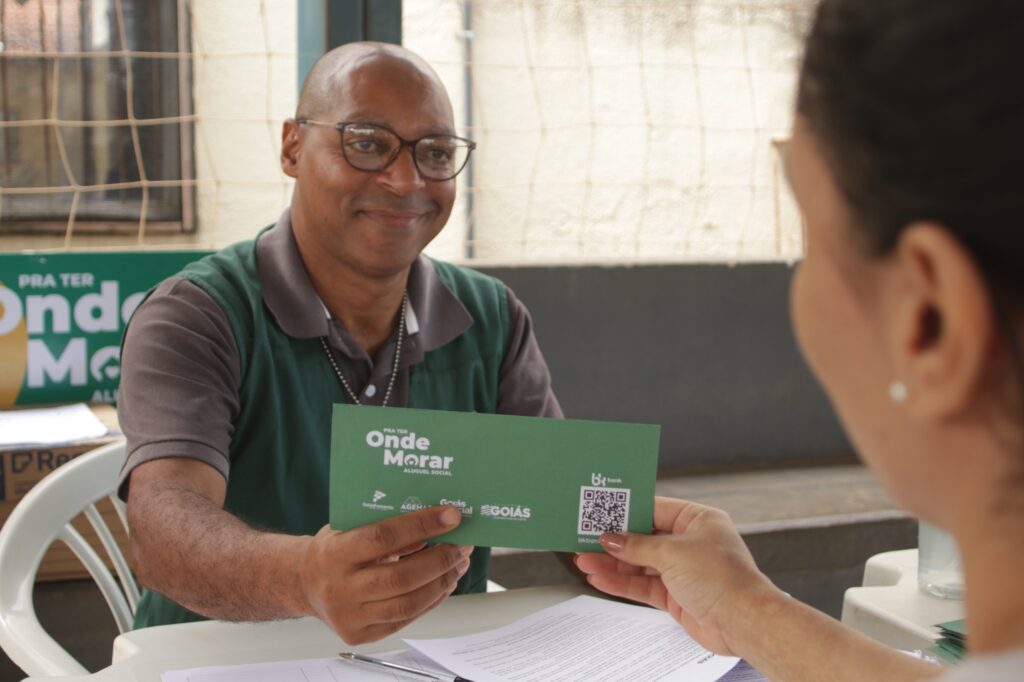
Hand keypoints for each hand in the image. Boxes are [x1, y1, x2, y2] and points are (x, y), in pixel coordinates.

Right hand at [298, 505, 472, 643]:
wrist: (303, 583)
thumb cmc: (333, 549)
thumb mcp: (349, 527)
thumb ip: (383, 524)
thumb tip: (434, 519)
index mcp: (335, 553)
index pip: (384, 537)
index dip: (421, 525)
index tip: (451, 515)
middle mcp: (340, 588)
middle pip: (401, 577)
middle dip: (440, 559)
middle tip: (462, 545)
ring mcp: (349, 616)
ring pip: (407, 603)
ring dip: (441, 582)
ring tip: (458, 564)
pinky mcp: (361, 634)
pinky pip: (405, 619)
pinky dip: (431, 600)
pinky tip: (444, 584)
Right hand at [574, 496, 776, 654]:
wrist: (743, 622)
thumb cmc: (723, 579)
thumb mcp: (673, 553)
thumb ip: (638, 546)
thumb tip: (611, 539)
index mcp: (698, 520)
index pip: (655, 509)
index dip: (627, 512)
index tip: (601, 512)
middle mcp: (690, 543)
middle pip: (644, 538)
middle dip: (615, 542)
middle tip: (586, 538)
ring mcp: (682, 570)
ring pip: (640, 564)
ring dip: (613, 564)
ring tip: (585, 561)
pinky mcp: (676, 595)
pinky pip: (643, 585)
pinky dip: (622, 582)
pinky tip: (601, 579)